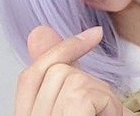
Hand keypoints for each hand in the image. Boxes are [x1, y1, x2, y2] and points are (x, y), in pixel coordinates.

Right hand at [14, 25, 130, 115]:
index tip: (94, 34)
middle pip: (54, 71)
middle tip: (103, 107)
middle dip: (88, 80)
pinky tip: (108, 115)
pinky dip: (106, 104)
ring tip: (106, 115)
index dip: (60, 50)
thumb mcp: (82, 101)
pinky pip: (81, 95)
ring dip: (101, 94)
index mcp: (31, 114)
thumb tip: (40, 32)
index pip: (30, 75)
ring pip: (71, 78)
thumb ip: (63, 72)